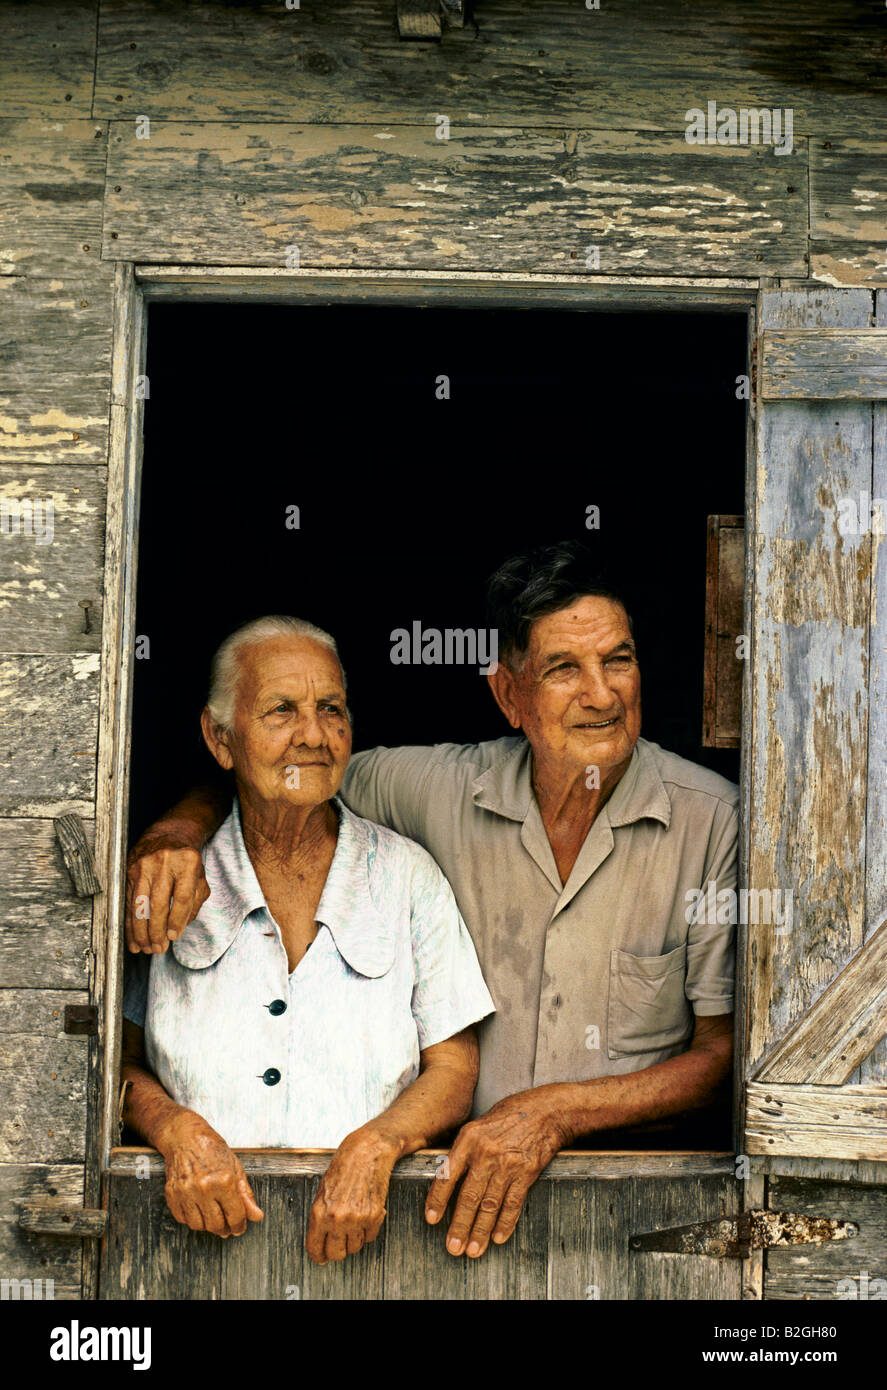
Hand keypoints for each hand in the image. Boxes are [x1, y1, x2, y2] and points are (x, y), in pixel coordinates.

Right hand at [125, 833, 209, 953]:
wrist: (168, 836)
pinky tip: (134, 939)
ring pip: (140, 905)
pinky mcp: (129, 871)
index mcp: (188, 862)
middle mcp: (164, 862)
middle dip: (157, 931)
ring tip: (146, 948)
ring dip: (141, 931)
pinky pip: (129, 903)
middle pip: (158, 903)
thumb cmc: (186, 862)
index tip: (173, 936)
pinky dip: (130, 924)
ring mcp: (144, 865)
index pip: (182, 897)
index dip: (177, 920)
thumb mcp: (200, 878)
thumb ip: (194, 903)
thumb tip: (178, 929)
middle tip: (159, 949)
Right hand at [160, 1115, 263, 1237]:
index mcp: (224, 1180)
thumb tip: (256, 1216)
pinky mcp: (172, 1194)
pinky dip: (191, 1218)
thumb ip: (246, 1194)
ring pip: (198, 1226)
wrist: (185, 1137)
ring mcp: (186, 1192)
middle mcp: (204, 1188)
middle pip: (216, 1225)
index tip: (239, 1228)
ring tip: (212, 1216)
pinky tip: (198, 1209)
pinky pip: (182, 1219)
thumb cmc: (212, 1150)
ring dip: (207, 1225)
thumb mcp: (235, 1168)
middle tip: (227, 1226)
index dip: (239, 1226)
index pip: (235, 1216)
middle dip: (224, 1229)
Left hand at [306, 1133, 396, 1264]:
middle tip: (339, 1242)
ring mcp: (357, 1219)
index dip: (318, 1256)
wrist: (367, 1152)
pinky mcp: (375, 1216)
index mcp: (320, 1212)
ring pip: (355, 1247)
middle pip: (336, 1254)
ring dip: (354, 1239)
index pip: (315, 1248)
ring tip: (353, 1222)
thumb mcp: (322, 1191)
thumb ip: (320, 1217)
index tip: (321, 1258)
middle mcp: (338, 1219)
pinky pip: (370, 1237)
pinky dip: (368, 1230)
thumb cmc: (343, 1168)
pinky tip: (365, 1214)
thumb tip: (320, 1241)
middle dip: (337, 1251)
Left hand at [424, 1089, 571, 1257]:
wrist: (545, 1111)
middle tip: (453, 1247)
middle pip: (469, 1196)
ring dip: (480, 1231)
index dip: (438, 1200)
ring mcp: (507, 1164)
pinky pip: (513, 1204)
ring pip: (490, 1205)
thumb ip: (464, 1149)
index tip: (431, 1219)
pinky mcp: (526, 1173)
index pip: (447, 1175)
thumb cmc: (509, 1115)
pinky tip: (497, 1237)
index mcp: (469, 1139)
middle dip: (460, 1226)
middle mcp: (486, 1153)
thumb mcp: (479, 1124)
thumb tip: (448, 1177)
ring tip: (472, 1250)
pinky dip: (505, 1223)